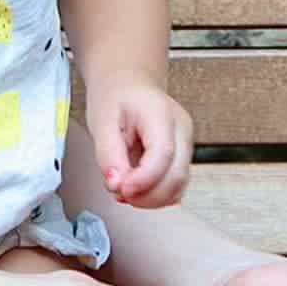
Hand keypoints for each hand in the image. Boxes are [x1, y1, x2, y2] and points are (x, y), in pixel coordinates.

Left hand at [88, 82, 192, 207]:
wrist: (129, 86)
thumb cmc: (116, 99)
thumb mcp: (101, 121)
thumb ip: (108, 155)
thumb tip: (116, 185)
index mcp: (162, 114)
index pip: (163, 154)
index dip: (143, 180)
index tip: (119, 189)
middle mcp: (181, 130)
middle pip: (176, 176)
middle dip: (146, 196)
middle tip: (118, 193)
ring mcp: (186, 145)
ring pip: (179, 186)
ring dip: (150, 200)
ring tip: (124, 191)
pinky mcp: (182, 158)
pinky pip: (175, 187)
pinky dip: (156, 196)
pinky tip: (136, 190)